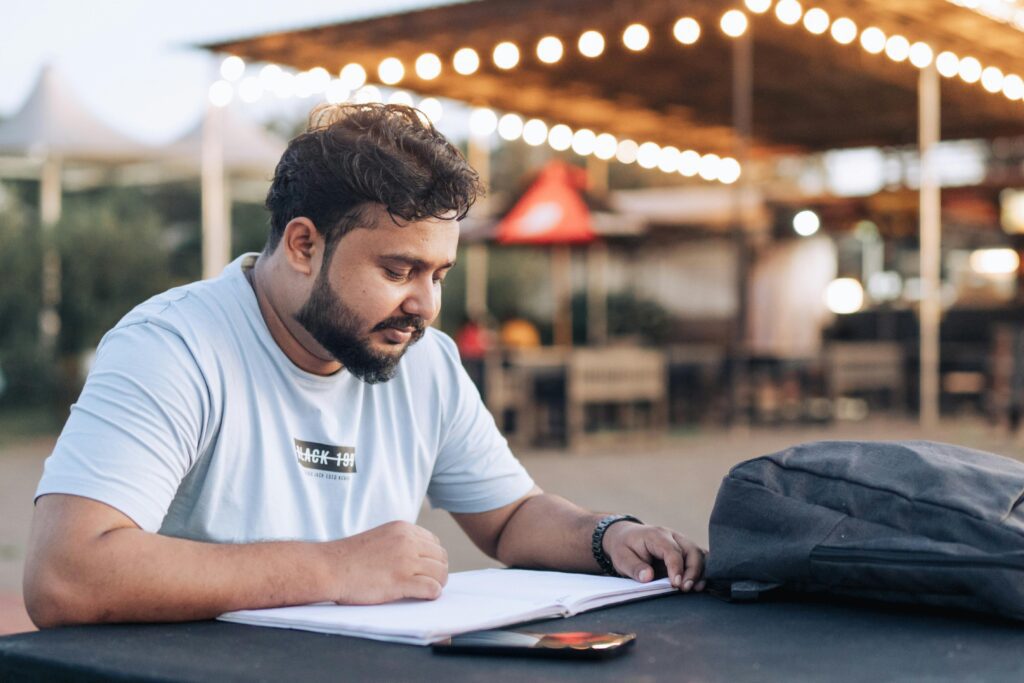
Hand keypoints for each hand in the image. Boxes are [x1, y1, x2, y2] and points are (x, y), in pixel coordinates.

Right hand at [323, 521, 448, 604]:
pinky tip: (424, 596)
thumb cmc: (349, 558)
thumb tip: (419, 558)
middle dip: (438, 571)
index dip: (432, 558)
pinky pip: (432, 588)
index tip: (425, 568)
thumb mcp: (380, 537)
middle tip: (429, 582)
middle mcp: (407, 541)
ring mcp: (406, 561)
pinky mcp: (401, 581)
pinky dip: (432, 594)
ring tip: (427, 590)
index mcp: (403, 529)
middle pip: (441, 557)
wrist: (328, 567)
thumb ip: (400, 542)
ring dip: (438, 583)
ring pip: (441, 573)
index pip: (434, 543)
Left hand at [601, 522, 705, 591]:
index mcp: (656, 535)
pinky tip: (699, 585)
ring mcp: (681, 542)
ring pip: (699, 554)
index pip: (672, 551)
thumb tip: (648, 577)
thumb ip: (634, 567)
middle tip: (685, 589)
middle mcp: (673, 536)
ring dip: (701, 572)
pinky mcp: (685, 550)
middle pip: (692, 550)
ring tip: (696, 589)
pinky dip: (703, 570)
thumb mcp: (621, 557)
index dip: (676, 568)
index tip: (676, 585)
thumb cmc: (624, 547)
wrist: (626, 537)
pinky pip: (700, 558)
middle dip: (693, 571)